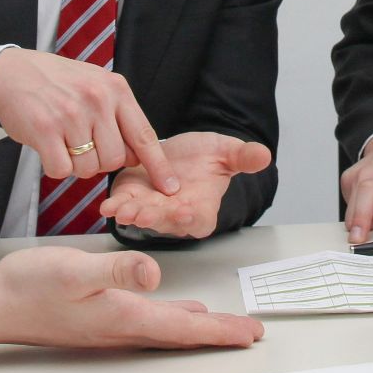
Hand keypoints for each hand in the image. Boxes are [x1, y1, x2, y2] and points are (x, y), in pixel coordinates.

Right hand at [0, 48, 178, 193]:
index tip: (169, 188)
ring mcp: (71, 114)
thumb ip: (119, 115)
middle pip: (115, 160)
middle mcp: (97, 100)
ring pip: (88, 168)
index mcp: (115, 89)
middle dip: (101, 162)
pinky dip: (56, 167)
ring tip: (64, 141)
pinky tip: (49, 147)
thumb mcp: (97, 85)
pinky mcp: (44, 129)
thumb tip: (139, 155)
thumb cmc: (57, 83)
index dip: (158, 166)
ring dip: (76, 165)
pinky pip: (61, 170)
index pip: (144, 136)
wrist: (12, 72)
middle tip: (84, 145)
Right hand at [0, 247, 263, 349]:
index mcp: (123, 315)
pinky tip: (175, 311)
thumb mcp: (75, 269)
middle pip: (181, 333)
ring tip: (223, 326)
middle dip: (218, 333)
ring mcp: (109, 325)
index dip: (220, 330)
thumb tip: (155, 275)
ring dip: (196, 328)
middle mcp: (121, 326)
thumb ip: (117, 271)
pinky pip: (146, 322)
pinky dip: (170, 319)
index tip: (250, 332)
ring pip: (165, 328)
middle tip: (249, 333)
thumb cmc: (30, 286)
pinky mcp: (98, 317)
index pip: (183, 327)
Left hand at [100, 133, 271, 238]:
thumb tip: (265, 155)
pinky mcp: (131, 198)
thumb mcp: (226, 152)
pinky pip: (122, 205)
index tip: (185, 211)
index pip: (198, 220)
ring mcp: (151, 209)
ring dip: (131, 214)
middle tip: (145, 213)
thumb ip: (243, 157)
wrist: (178, 151)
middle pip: (166, 222)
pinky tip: (107, 206)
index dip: (191, 217)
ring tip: (122, 210)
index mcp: (201, 209)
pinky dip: (115, 206)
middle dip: (154, 217)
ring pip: (141, 216)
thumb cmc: (204, 157)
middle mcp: (175, 216)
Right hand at [340, 126, 372, 242]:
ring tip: (370, 225)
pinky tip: (369, 205)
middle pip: (368, 196)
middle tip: (358, 239)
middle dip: (361, 219)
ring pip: (354, 203)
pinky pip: (349, 203)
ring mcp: (364, 175)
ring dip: (358, 221)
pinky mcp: (350, 178)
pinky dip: (356, 212)